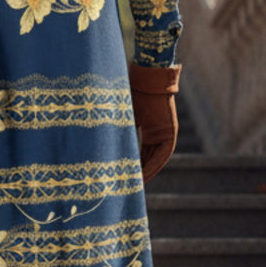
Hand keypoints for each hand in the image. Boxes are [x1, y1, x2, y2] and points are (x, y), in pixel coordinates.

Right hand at [128, 63, 180, 182]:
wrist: (146, 79)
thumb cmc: (132, 92)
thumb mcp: (122, 115)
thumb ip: (117, 130)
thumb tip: (95, 141)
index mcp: (147, 127)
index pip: (139, 152)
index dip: (132, 165)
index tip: (122, 176)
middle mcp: (157, 133)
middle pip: (148, 158)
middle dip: (138, 173)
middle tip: (127, 187)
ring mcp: (165, 133)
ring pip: (155, 159)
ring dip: (146, 172)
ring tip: (135, 186)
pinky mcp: (169, 133)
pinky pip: (161, 155)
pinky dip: (152, 165)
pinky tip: (143, 175)